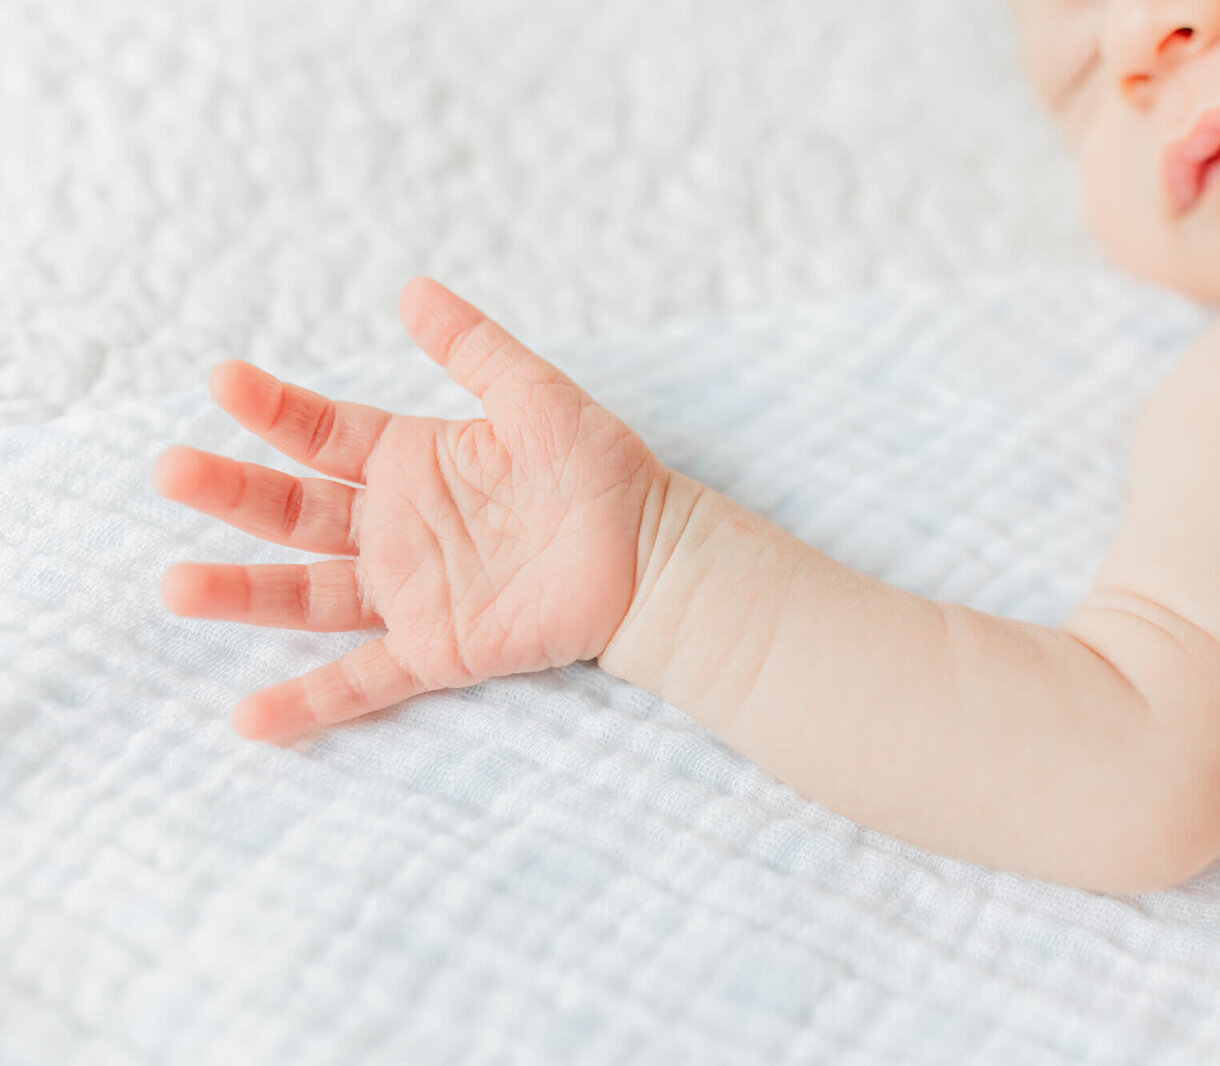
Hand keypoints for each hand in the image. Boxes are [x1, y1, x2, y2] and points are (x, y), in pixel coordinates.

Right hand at [155, 279, 669, 740]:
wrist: (654, 554)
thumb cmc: (602, 472)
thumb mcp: (536, 396)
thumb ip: (474, 348)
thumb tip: (412, 288)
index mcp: (412, 463)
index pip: (322, 434)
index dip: (274, 410)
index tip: (224, 380)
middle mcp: (396, 528)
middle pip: (295, 512)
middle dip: (233, 492)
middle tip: (171, 470)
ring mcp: (410, 592)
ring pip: (309, 595)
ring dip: (243, 593)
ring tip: (177, 584)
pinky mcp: (438, 649)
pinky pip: (364, 680)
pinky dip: (309, 702)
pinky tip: (248, 719)